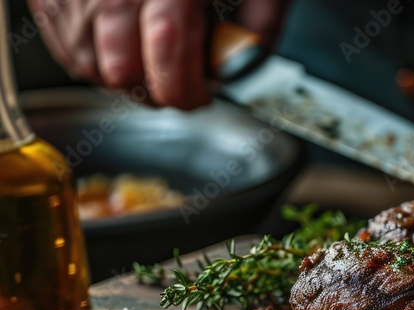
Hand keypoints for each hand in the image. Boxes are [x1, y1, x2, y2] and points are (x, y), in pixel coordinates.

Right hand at [29, 0, 288, 108]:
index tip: (199, 97)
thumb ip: (259, 18)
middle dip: (155, 91)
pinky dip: (93, 59)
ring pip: (88, 64)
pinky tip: (122, 45)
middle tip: (179, 86)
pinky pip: (64, 46)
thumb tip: (244, 66)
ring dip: (123, 79)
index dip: (184, 88)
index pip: (168, 47)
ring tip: (151, 63)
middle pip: (121, 67)